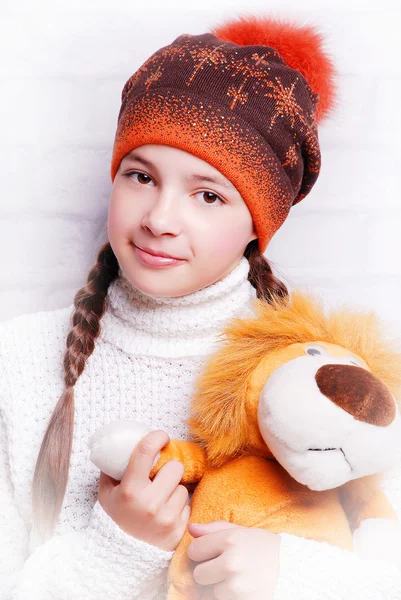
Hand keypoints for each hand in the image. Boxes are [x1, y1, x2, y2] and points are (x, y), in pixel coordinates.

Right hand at [98, 430, 189, 550]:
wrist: (125, 553)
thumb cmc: (119, 514)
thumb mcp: (107, 492)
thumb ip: (112, 469)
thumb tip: (119, 445)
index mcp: (130, 490)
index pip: (146, 451)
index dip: (156, 437)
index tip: (161, 436)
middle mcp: (149, 504)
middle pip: (175, 467)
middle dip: (169, 469)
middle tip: (161, 476)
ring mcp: (165, 518)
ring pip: (183, 487)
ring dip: (175, 489)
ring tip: (162, 498)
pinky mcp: (178, 529)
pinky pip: (188, 506)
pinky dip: (179, 507)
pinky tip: (167, 512)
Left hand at [187, 521, 280, 599]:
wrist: (291, 570)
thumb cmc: (264, 548)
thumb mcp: (242, 532)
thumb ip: (214, 529)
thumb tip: (190, 529)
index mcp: (229, 539)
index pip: (194, 550)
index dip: (201, 552)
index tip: (212, 553)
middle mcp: (231, 561)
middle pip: (198, 574)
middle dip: (208, 572)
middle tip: (225, 568)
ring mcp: (236, 583)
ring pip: (210, 590)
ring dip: (219, 586)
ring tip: (237, 577)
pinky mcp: (241, 599)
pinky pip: (221, 599)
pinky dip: (229, 596)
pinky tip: (242, 587)